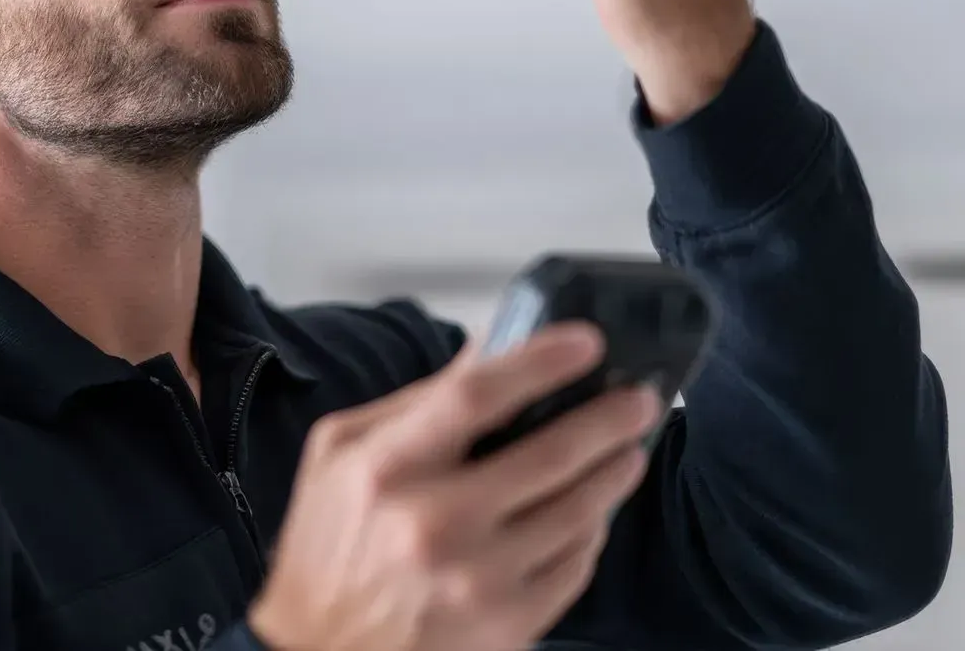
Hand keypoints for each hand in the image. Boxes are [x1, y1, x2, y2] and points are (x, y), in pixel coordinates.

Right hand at [246, 325, 661, 650]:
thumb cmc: (327, 550)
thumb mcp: (341, 454)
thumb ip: (415, 400)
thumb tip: (489, 348)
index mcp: (385, 469)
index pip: (476, 395)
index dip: (540, 362)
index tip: (585, 342)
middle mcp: (432, 525)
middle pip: (549, 453)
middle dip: (608, 419)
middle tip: (637, 400)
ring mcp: (474, 581)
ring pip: (577, 512)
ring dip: (614, 473)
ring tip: (625, 451)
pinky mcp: (505, 626)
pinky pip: (575, 567)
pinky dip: (592, 533)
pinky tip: (591, 513)